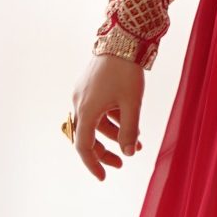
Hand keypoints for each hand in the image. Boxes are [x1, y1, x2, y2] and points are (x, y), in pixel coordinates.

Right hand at [70, 53, 146, 179]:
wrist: (120, 39)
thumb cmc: (126, 72)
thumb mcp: (132, 104)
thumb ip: (130, 130)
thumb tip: (129, 153)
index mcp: (86, 111)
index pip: (83, 146)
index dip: (93, 164)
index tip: (103, 177)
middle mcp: (79, 103)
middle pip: (88, 136)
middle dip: (105, 151)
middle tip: (122, 163)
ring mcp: (83, 94)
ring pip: (96, 122)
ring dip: (114, 134)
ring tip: (137, 141)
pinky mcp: (89, 86)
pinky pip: (97, 110)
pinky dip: (111, 119)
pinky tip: (130, 121)